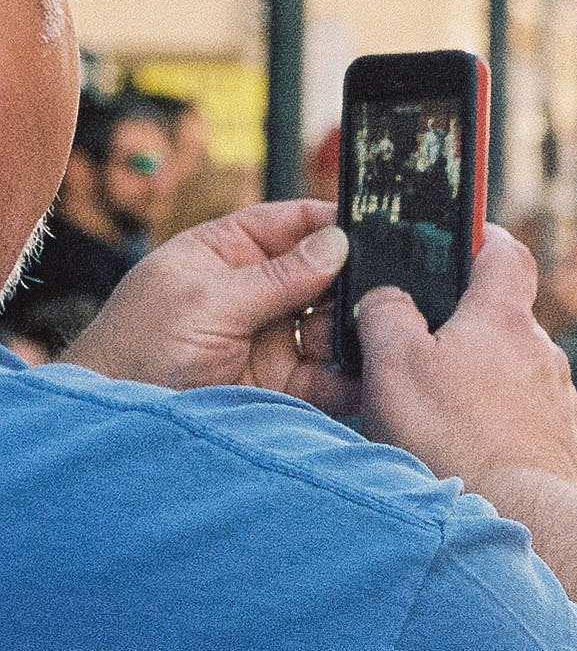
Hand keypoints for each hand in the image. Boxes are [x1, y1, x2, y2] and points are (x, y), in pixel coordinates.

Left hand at [64, 200, 357, 411]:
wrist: (124, 426)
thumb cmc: (138, 351)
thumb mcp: (207, 301)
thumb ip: (277, 276)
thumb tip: (336, 242)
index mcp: (226, 254)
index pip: (291, 224)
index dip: (331, 224)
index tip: (377, 228)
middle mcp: (254, 293)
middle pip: (324, 277)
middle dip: (352, 287)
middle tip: (378, 297)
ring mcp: (271, 339)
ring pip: (334, 327)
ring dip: (355, 334)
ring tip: (373, 340)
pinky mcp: (285, 384)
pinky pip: (331, 376)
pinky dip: (353, 377)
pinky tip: (367, 375)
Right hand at [356, 225, 576, 489]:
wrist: (516, 513)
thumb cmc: (449, 435)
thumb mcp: (393, 364)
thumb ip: (385, 316)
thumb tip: (388, 298)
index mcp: (503, 318)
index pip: (506, 253)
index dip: (484, 238)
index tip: (463, 237)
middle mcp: (543, 351)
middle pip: (503, 318)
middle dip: (465, 325)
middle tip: (420, 346)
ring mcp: (557, 398)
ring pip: (512, 370)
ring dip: (479, 378)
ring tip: (435, 408)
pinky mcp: (560, 441)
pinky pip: (523, 415)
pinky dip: (495, 420)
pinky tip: (465, 445)